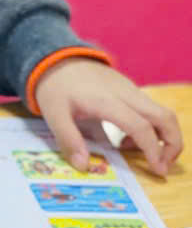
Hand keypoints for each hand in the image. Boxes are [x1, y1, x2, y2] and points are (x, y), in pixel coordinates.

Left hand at [34, 58, 181, 175]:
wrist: (56, 57)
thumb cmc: (55, 86)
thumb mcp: (53, 114)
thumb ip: (68, 140)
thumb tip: (83, 166)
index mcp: (107, 101)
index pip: (140, 126)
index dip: (153, 150)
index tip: (157, 170)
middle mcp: (126, 93)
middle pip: (165, 117)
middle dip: (173, 144)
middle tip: (162, 166)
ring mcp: (131, 90)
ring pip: (162, 112)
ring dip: (164, 136)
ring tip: (139, 154)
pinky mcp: (131, 90)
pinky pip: (151, 110)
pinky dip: (151, 128)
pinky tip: (127, 139)